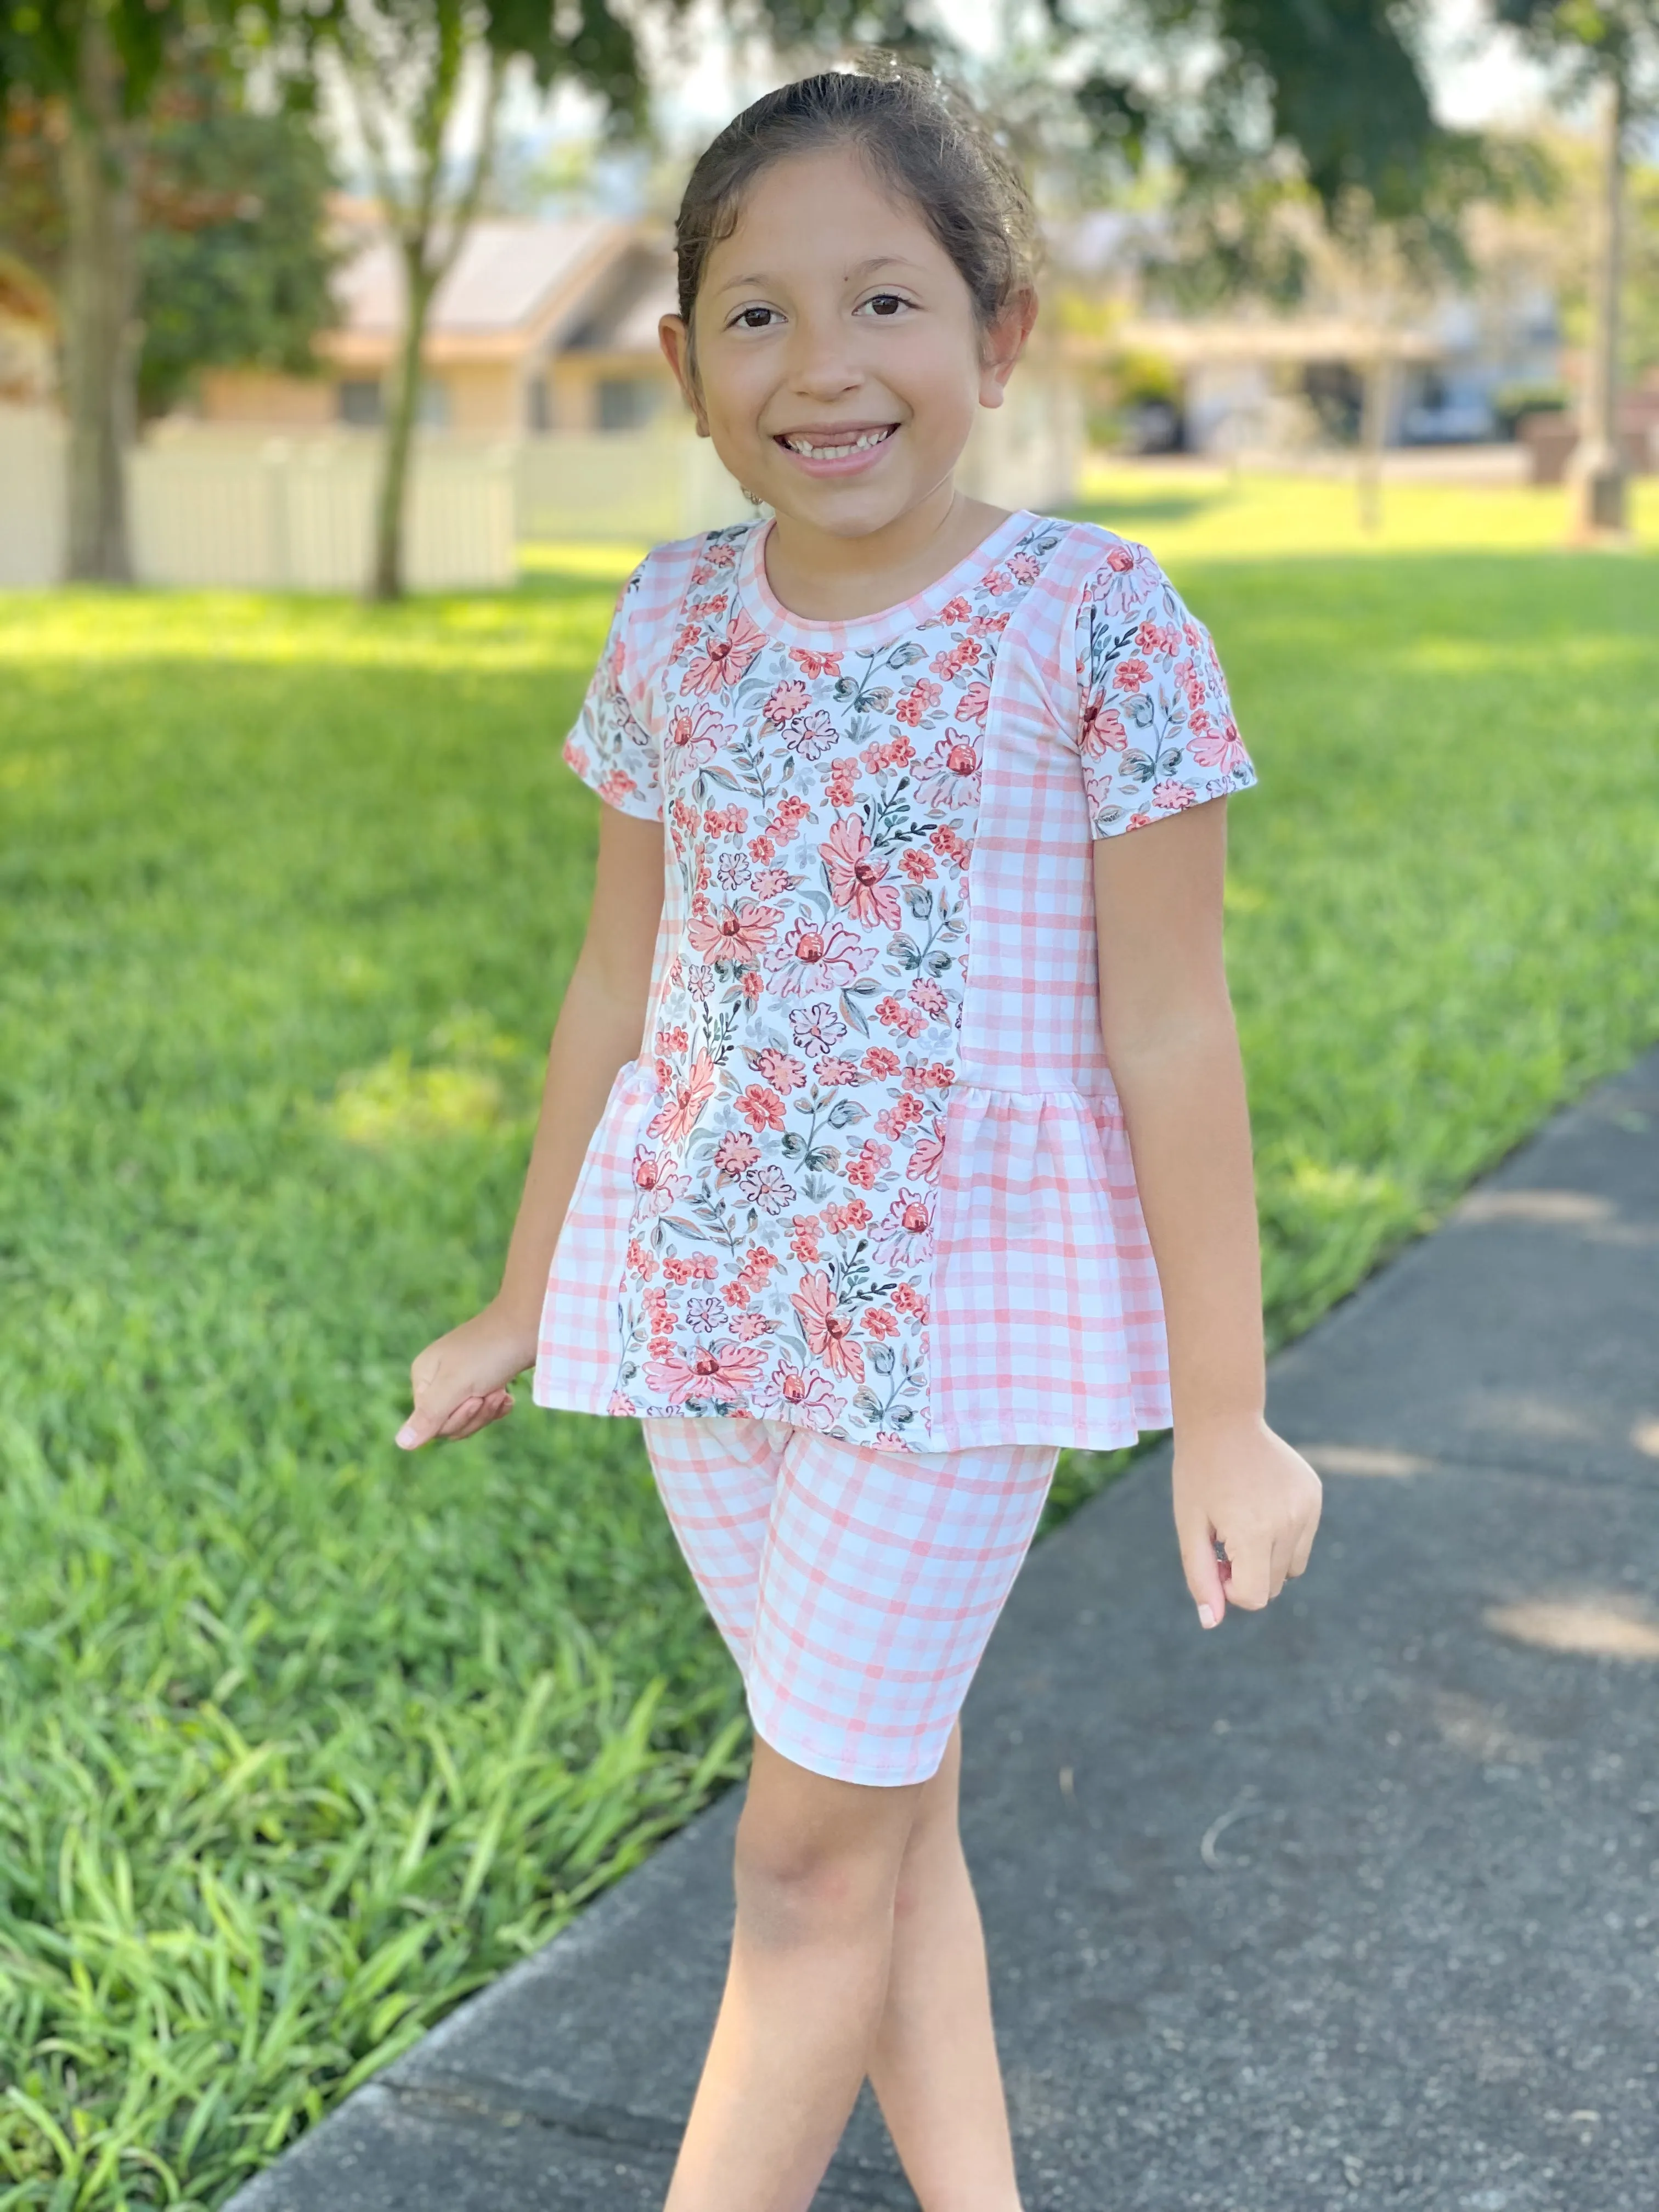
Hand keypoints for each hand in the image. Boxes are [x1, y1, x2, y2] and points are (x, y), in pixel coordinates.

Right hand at [396, 1302, 536, 1449]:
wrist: (530, 1324)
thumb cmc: (490, 1352)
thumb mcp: (456, 1385)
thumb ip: (429, 1415)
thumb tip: (401, 1444)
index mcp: (423, 1376)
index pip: (430, 1423)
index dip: (456, 1418)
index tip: (475, 1399)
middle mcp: (438, 1379)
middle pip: (449, 1423)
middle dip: (475, 1415)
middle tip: (492, 1393)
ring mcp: (462, 1379)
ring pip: (469, 1419)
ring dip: (489, 1409)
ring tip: (501, 1392)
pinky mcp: (485, 1381)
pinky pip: (485, 1410)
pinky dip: (498, 1406)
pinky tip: (508, 1397)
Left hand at [1172, 1416, 1321, 1627]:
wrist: (1223, 1421)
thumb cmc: (1198, 1475)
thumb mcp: (1189, 1527)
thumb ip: (1201, 1577)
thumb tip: (1212, 1622)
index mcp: (1254, 1531)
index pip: (1254, 1597)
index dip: (1230, 1589)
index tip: (1217, 1561)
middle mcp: (1288, 1522)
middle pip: (1273, 1585)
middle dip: (1247, 1574)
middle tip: (1224, 1538)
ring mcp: (1307, 1508)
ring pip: (1292, 1568)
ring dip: (1267, 1558)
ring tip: (1243, 1522)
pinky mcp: (1314, 1496)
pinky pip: (1303, 1540)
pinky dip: (1283, 1535)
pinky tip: (1261, 1504)